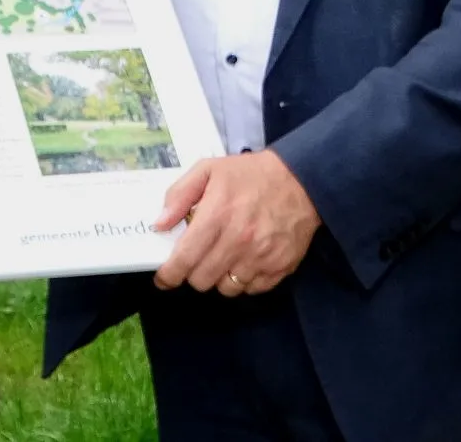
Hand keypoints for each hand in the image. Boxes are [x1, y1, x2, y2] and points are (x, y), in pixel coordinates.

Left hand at [151, 150, 319, 297]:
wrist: (301, 180)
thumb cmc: (249, 174)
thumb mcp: (208, 170)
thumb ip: (179, 195)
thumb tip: (160, 224)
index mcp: (217, 216)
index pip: (185, 259)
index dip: (169, 275)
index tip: (163, 279)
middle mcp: (238, 241)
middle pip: (202, 280)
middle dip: (192, 274)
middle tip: (195, 261)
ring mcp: (261, 257)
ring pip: (226, 289)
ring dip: (218, 278)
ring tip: (221, 259)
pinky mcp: (280, 267)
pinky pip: (251, 290)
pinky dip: (243, 281)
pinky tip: (242, 262)